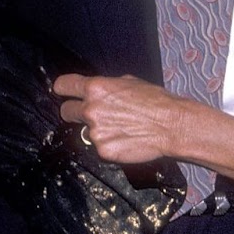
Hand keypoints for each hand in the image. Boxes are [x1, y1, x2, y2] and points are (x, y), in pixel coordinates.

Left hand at [52, 73, 183, 162]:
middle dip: (74, 113)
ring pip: (85, 132)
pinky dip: (109, 145)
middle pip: (66, 112)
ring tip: (121, 129)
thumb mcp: (128, 82)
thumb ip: (106, 87)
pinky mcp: (103, 151)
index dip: (62, 89)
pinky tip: (125, 140)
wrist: (171, 126)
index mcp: (95, 88)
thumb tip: (97, 92)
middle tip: (92, 116)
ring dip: (98, 131)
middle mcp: (90, 110)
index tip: (63, 93)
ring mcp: (95, 133)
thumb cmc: (155, 101)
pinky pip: (100, 148)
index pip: (63, 86)